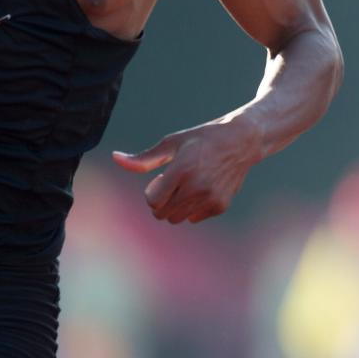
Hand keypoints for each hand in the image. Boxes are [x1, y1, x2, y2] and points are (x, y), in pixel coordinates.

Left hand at [112, 120, 258, 223]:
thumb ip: (143, 159)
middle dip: (162, 201)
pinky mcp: (220, 205)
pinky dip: (193, 208)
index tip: (162, 177)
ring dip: (177, 206)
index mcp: (182, 170)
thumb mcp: (172, 143)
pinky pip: (194, 218)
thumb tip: (115, 158)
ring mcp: (210, 198)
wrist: (242, 141)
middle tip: (175, 182)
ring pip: (177, 218)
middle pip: (162, 213)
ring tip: (188, 186)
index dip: (153, 191)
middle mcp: (196, 187)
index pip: (152, 201)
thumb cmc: (203, 139)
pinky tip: (203, 189)